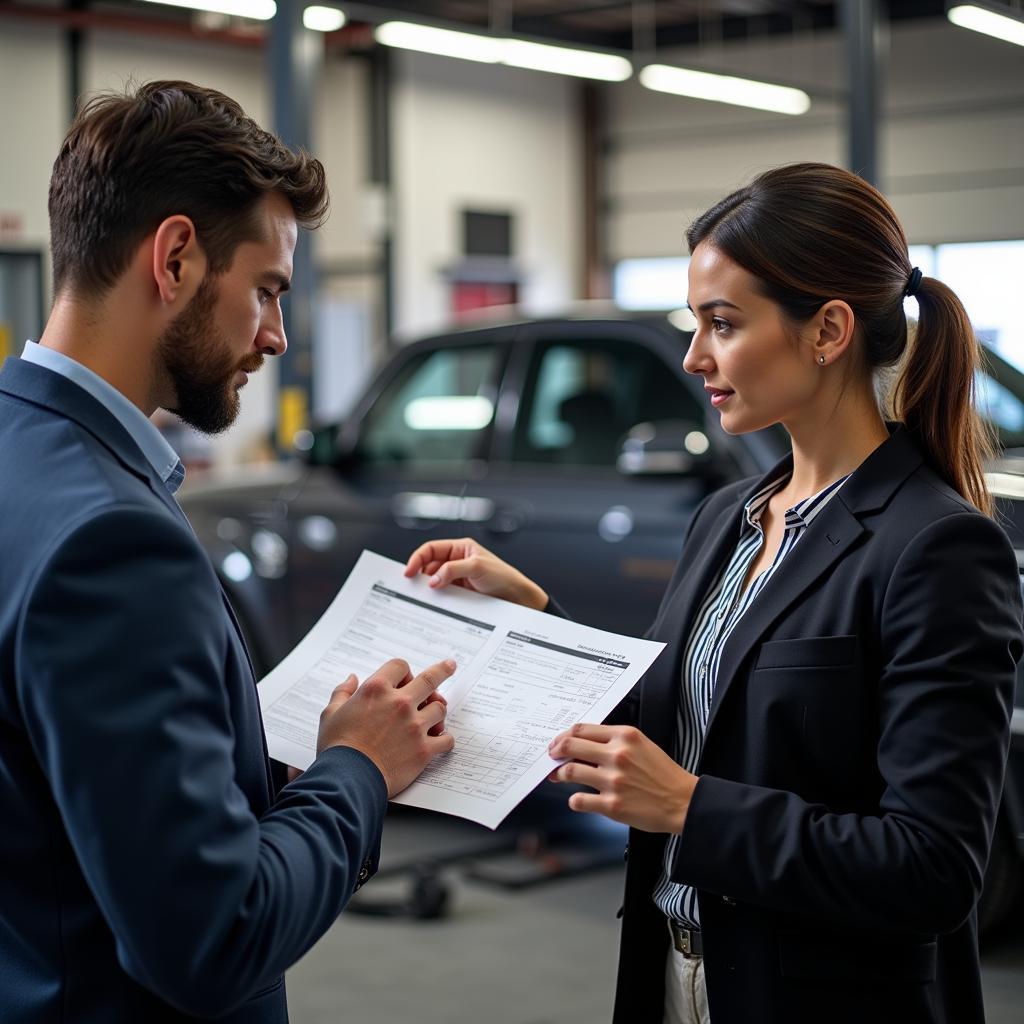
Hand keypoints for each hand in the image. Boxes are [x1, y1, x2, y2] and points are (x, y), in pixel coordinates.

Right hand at [317, 658, 455, 796]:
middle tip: (450, 665)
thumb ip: (342, 692)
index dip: (403, 671)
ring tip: (434, 716)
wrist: (347, 780)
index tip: (407, 677)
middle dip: (443, 670)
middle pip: (430, 679)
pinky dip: (445, 739)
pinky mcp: (424, 749)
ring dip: (437, 711)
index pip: (399, 666)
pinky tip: (440, 740)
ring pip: (440, 708)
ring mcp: (414, 726)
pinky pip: (446, 739)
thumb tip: (351, 678)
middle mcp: (399, 703)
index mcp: (376, 690)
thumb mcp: (330, 714)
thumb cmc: (337, 748)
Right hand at [404, 538, 547, 610]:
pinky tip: (436, 602)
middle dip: (420, 574)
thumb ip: (452, 570)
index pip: (432, 549)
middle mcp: (458, 561)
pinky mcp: (460, 593)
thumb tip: (432, 579)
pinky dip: (437, 597)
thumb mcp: (477, 567)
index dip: (418, 558)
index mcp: (461, 548)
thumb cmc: (504, 577)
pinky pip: (443, 593)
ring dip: (429, 588)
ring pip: (435, 580)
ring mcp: (458, 578)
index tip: (408, 571)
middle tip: (412, 586)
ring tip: (424, 595)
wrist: (518, 598)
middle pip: (430, 565)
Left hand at [547, 724, 696, 833]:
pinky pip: (579, 800)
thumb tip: (582, 744)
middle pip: (570, 746)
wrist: (683, 801)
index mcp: (625, 736)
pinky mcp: (612, 805)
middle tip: (551, 756)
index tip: (558, 742)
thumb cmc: (663, 774)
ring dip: (559, 774)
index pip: (582, 729)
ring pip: (570, 771)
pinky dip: (574, 800)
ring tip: (558, 776)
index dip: (564, 735)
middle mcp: (617, 755)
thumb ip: (614, 741)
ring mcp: (613, 781)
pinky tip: (578, 799)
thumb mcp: (641, 745)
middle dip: (555, 751)